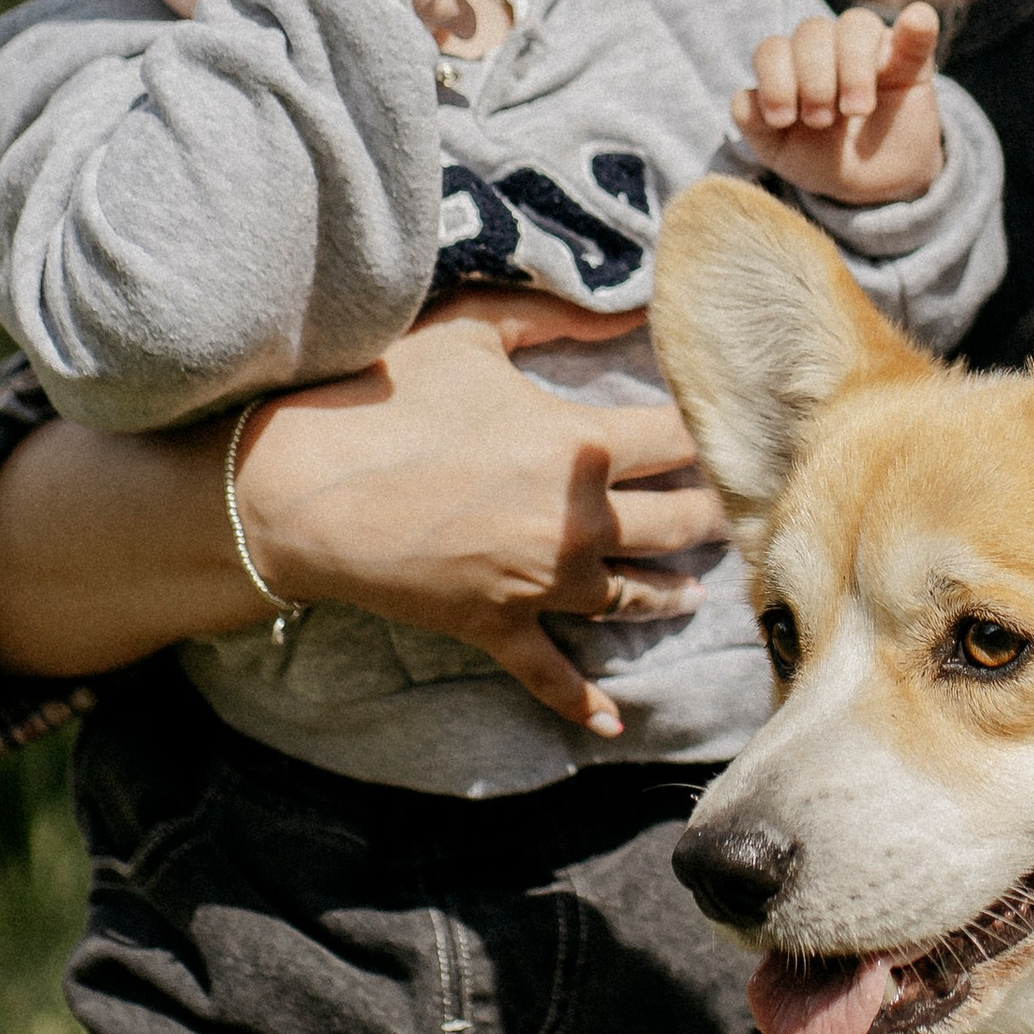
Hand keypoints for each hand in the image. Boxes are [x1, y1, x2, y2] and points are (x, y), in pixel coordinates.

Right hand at [232, 289, 727, 734]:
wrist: (299, 489)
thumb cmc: (381, 398)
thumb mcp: (469, 333)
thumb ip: (554, 316)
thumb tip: (625, 308)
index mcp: (581, 444)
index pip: (679, 440)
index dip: (709, 435)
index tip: (732, 434)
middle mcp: (577, 522)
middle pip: (676, 522)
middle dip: (711, 516)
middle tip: (734, 512)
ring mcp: (539, 583)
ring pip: (633, 596)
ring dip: (670, 594)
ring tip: (694, 590)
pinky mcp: (497, 626)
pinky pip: (551, 675)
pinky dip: (584, 704)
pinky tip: (615, 724)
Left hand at [733, 1, 943, 205]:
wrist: (876, 186)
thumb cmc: (824, 158)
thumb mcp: (781, 151)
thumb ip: (755, 126)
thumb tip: (743, 98)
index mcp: (792, 64)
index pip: (774, 49)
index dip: (774, 80)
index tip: (783, 120)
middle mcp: (829, 47)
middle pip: (812, 31)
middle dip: (812, 78)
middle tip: (821, 121)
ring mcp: (872, 50)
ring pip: (856, 25)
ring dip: (852, 66)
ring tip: (856, 110)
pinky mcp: (912, 61)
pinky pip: (916, 31)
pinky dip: (916, 24)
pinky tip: (917, 21)